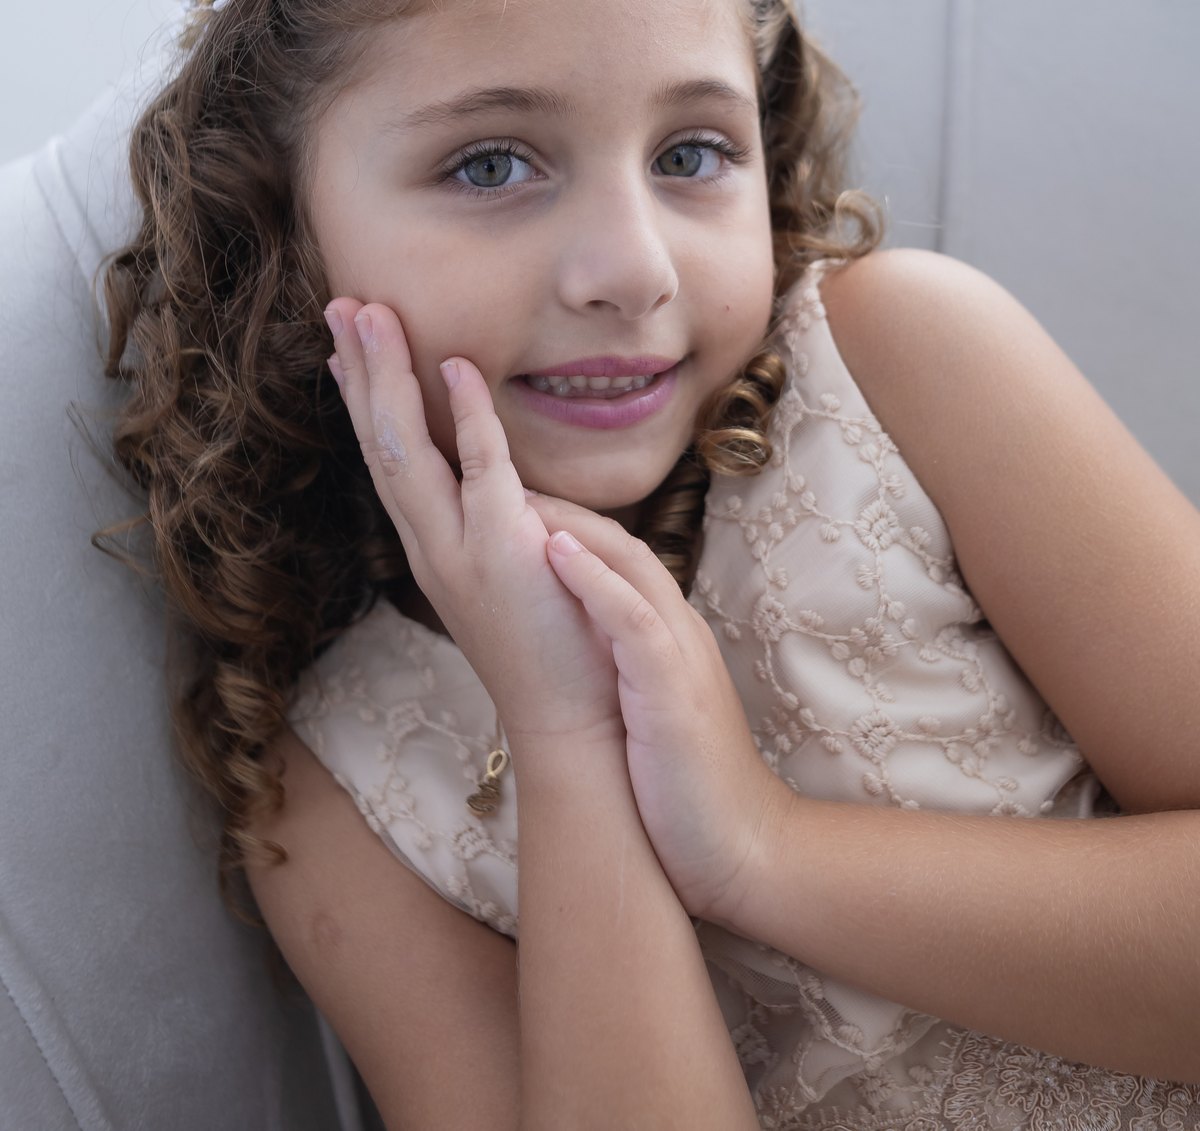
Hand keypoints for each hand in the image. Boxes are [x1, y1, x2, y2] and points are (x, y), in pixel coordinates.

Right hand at [325, 297, 624, 746]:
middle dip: (361, 368)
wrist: (572, 723)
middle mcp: (431, 544)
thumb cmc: (555, 645)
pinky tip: (456, 366)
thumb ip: (500, 519)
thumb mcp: (513, 570)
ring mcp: (460, 547)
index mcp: (432, 545)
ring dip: (388, 377)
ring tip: (371, 314)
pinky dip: (466, 414)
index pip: (387, 456)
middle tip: (341, 304)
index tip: (346, 342)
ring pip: (408, 447)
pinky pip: (481, 468)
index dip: (364, 396)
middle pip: (381, 441)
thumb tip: (498, 475)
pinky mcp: (505, 548)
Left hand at [541, 499, 794, 923]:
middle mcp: (678, 632)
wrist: (743, 854)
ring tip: (515, 497)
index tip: (508, 506)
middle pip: (621, 544)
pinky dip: (594, 581)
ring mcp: (680, 657)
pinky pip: (633, 618)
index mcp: (668, 638)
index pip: (618, 558)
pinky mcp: (674, 691)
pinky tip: (552, 552)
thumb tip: (570, 656)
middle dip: (560, 509)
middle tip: (500, 480)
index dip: (565, 526)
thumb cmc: (686, 794)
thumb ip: (620, 675)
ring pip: (629, 566)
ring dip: (571, 526)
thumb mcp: (647, 715)